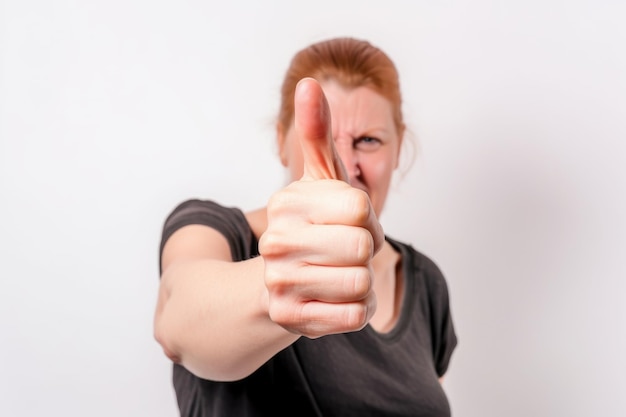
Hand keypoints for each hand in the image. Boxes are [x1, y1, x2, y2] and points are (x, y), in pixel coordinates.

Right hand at [259, 78, 384, 337]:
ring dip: (361, 281)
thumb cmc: (316, 223)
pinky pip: (353, 316)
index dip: (367, 219)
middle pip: (361, 247)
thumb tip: (309, 82)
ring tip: (339, 274)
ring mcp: (278, 281)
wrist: (289, 278)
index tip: (349, 222)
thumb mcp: (321, 179)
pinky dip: (356, 310)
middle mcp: (275, 241)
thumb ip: (318, 132)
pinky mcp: (288, 318)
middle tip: (345, 252)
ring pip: (359, 283)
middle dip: (364, 251)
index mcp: (286, 202)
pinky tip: (334, 300)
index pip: (360, 209)